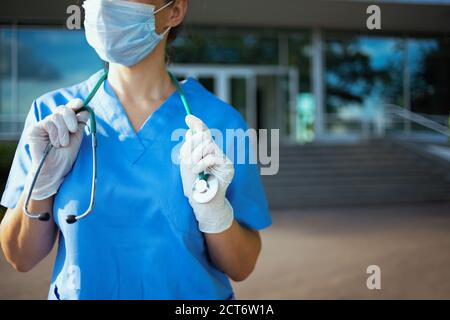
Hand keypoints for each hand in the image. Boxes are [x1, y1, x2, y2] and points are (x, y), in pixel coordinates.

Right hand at [24, 99, 88, 199]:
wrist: (55, 170)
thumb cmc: (65, 157)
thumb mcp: (77, 139)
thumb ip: (80, 124)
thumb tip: (87, 109)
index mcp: (63, 124)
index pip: (69, 110)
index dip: (75, 104)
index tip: (81, 103)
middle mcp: (53, 123)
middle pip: (63, 109)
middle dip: (71, 117)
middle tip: (73, 130)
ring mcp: (43, 125)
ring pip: (57, 116)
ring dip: (64, 131)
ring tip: (63, 144)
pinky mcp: (35, 129)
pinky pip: (49, 122)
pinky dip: (56, 134)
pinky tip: (54, 144)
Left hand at [180, 115, 234, 233]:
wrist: (203, 204)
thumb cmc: (194, 186)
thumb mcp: (187, 166)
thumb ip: (189, 149)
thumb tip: (189, 131)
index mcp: (207, 152)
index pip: (204, 134)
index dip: (197, 124)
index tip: (188, 117)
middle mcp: (217, 153)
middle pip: (204, 137)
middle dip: (192, 145)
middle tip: (187, 160)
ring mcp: (224, 160)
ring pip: (207, 145)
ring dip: (195, 157)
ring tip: (194, 170)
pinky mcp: (228, 167)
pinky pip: (211, 157)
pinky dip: (201, 164)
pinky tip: (199, 173)